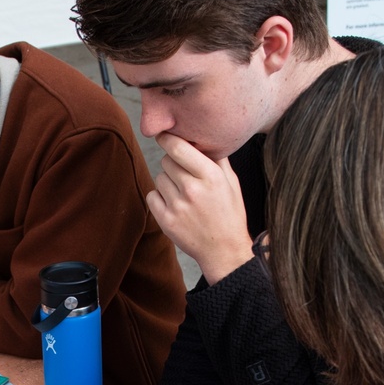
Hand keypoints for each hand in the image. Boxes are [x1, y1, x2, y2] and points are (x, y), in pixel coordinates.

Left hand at [147, 133, 253, 283]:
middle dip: (174, 164)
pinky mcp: (166, 220)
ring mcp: (177, 206)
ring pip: (159, 177)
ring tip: (184, 194)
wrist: (224, 249)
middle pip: (167, 161)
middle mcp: (192, 189)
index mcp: (210, 176)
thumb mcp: (231, 181)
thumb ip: (215, 158)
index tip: (163, 134)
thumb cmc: (229, 212)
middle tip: (185, 176)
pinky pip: (152, 196)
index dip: (167, 138)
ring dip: (168, 182)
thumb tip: (198, 136)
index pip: (178, 147)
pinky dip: (159, 198)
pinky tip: (174, 204)